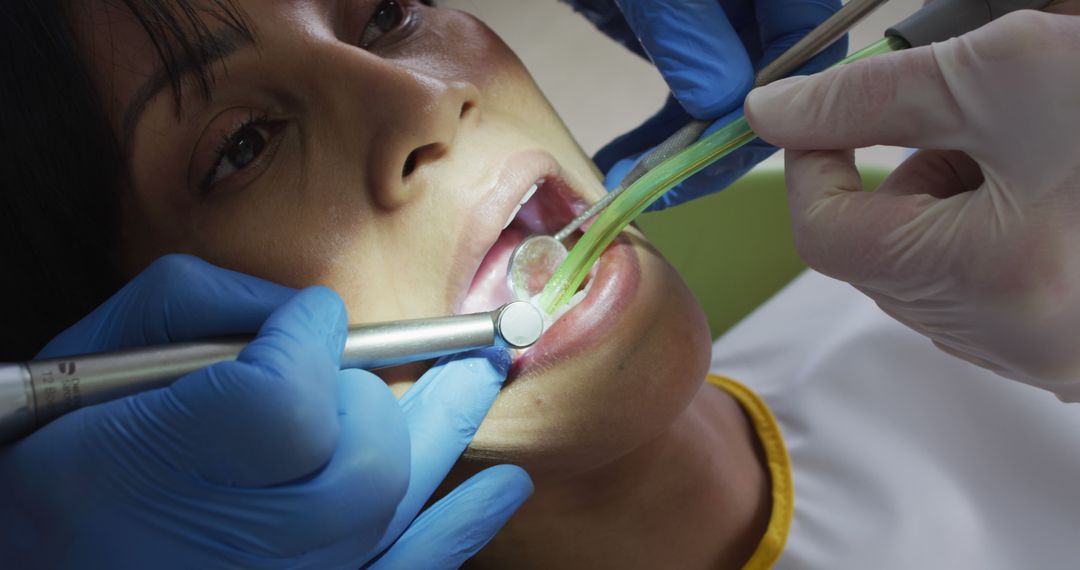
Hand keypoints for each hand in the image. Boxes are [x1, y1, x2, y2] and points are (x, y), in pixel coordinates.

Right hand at [0, 255, 530, 566]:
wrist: (44, 553)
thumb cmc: (58, 450)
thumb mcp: (106, 352)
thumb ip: (208, 306)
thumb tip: (314, 312)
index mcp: (165, 467)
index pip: (291, 394)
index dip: (307, 340)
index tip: (304, 322)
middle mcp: (237, 543)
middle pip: (365, 452)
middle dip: (366, 393)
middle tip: (353, 372)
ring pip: (394, 497)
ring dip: (446, 424)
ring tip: (489, 369)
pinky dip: (458, 530)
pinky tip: (501, 489)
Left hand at [577, 0, 845, 209]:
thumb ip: (688, 30)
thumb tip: (723, 101)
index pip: (808, 46)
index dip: (775, 105)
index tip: (720, 149)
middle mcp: (756, 4)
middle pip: (768, 84)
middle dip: (719, 140)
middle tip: (668, 183)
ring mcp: (720, 20)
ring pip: (723, 99)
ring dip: (681, 147)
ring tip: (634, 181)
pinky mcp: (682, 34)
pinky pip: (683, 91)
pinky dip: (657, 130)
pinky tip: (626, 158)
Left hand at [744, 7, 1079, 400]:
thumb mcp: (1011, 74)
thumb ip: (878, 93)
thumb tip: (777, 111)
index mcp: (985, 281)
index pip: (824, 229)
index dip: (814, 157)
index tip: (828, 102)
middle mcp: (1015, 335)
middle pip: (889, 248)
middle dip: (907, 166)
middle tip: (960, 107)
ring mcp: (1054, 343)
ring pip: (946, 261)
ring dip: (960, 189)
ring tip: (1026, 130)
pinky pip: (1003, 278)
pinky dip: (1005, 219)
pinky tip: (1058, 171)